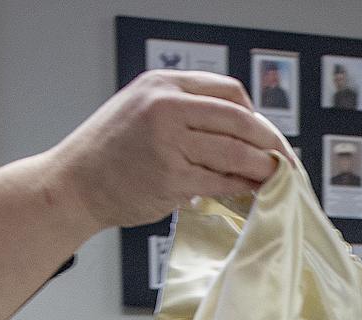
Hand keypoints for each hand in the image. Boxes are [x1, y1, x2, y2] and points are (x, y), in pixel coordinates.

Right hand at [41, 69, 291, 231]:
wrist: (74, 184)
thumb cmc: (110, 152)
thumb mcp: (143, 110)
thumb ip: (185, 112)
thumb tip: (238, 129)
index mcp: (163, 85)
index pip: (228, 90)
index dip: (255, 114)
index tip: (266, 134)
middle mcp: (166, 106)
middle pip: (239, 118)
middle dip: (271, 142)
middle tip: (287, 160)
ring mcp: (169, 141)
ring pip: (235, 152)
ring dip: (262, 168)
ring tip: (276, 178)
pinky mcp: (171, 176)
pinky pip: (221, 181)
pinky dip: (241, 188)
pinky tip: (251, 192)